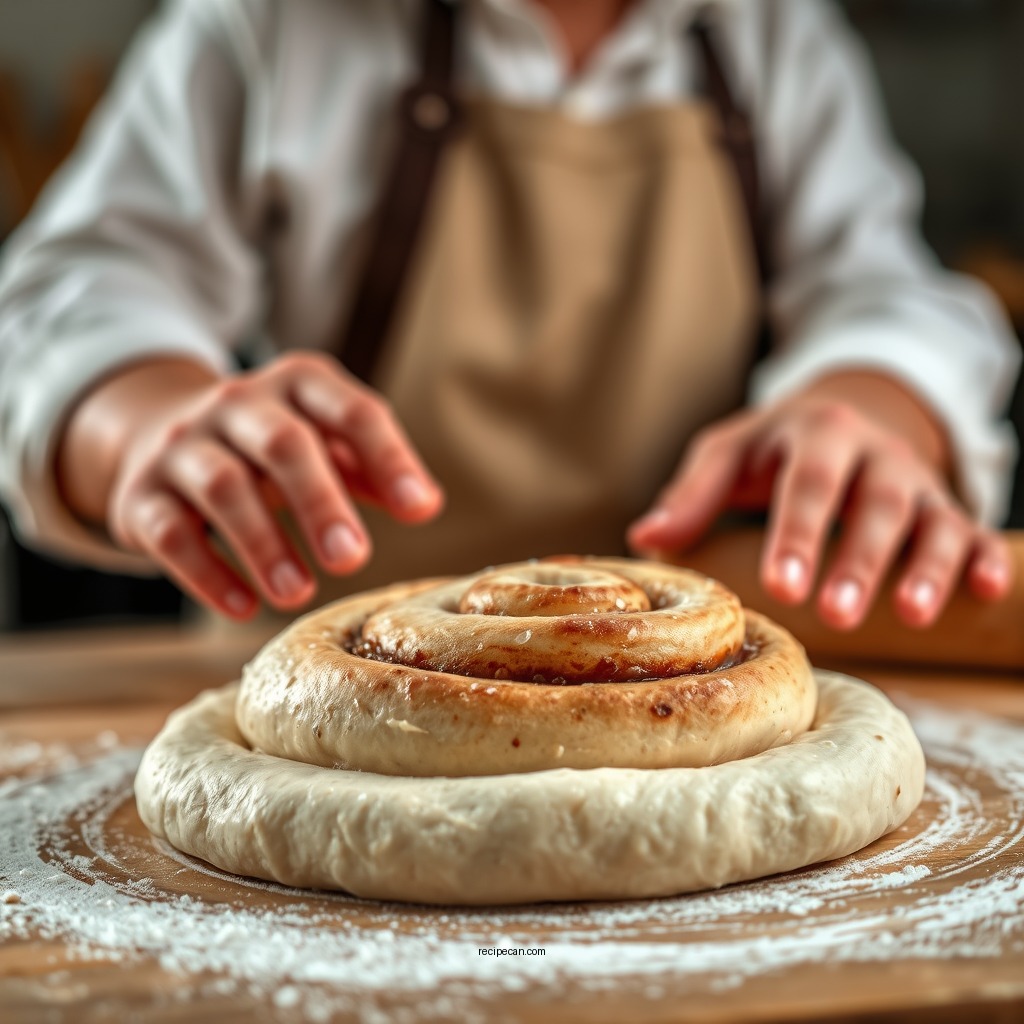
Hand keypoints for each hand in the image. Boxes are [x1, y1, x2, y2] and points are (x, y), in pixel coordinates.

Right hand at [101, 352, 442, 617]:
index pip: (351, 411)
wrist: (156, 432)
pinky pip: (172, 533)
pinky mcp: (140, 493)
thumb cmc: (269, 448)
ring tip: (298, 594)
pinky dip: (208, 574)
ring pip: (223, 487)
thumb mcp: (323, 441)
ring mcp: (182, 444)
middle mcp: (237, 404)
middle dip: (321, 503)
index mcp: (297, 384)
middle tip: (353, 559)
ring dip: (264, 544)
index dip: (389, 458)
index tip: (420, 511)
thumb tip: (426, 504)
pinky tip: (245, 607)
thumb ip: (372, 470)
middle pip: (283, 444)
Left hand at [627, 380, 1012, 629]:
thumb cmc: (774, 445)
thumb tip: (643, 539)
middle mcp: (873, 454)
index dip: (796, 536)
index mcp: (815, 434)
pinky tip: (987, 591)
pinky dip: (984, 557)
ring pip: (931, 520)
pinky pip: (972, 529)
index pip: (806, 485)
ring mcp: (914, 480)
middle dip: (857, 561)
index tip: (780, 587)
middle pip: (874, 505)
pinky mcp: (945, 506)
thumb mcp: (729, 452)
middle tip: (835, 614)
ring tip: (912, 616)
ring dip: (926, 567)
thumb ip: (693, 493)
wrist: (846, 412)